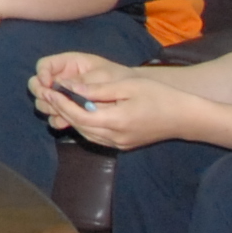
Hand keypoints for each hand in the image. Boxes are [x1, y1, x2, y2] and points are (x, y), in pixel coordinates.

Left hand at [28, 50, 173, 149]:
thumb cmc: (159, 96)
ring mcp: (119, 144)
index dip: (61, 104)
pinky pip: (96, 138)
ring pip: (86, 134)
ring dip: (71, 119)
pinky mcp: (123, 146)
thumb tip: (72, 87)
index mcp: (116, 121)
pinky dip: (84, 126)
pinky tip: (79, 114)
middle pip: (79, 126)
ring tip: (59, 102)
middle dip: (61, 110)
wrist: (183, 118)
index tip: (49, 90)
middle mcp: (115, 137)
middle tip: (48, 94)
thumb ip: (99, 89)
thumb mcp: (128, 86)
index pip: (79, 116)